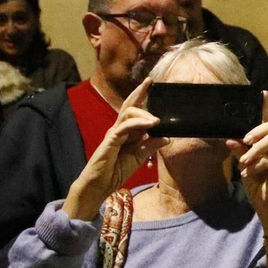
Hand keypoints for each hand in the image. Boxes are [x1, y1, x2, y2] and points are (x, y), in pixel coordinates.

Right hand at [63, 78, 163, 220]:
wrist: (100, 185)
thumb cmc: (116, 171)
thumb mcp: (139, 157)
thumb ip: (151, 146)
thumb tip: (167, 137)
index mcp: (126, 132)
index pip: (134, 110)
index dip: (141, 96)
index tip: (151, 83)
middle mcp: (119, 129)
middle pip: (128, 106)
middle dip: (139, 93)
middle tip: (149, 82)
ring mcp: (113, 133)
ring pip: (127, 115)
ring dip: (144, 114)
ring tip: (156, 119)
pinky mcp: (110, 140)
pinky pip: (124, 128)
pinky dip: (137, 124)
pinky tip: (149, 125)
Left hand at [227, 91, 267, 237]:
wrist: (264, 203)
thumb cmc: (255, 180)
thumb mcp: (243, 164)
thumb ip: (238, 150)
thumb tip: (229, 138)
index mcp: (266, 143)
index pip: (266, 121)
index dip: (265, 106)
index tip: (262, 92)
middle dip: (259, 128)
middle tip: (245, 138)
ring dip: (254, 150)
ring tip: (243, 161)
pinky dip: (255, 166)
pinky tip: (246, 173)